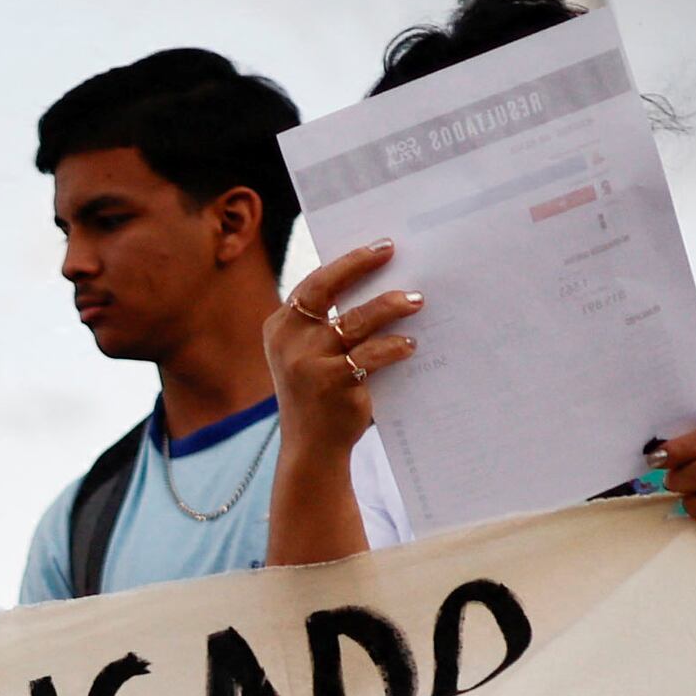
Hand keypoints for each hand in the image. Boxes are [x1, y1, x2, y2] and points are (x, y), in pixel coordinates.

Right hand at [267, 240, 416, 464]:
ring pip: (356, 320)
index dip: (347, 262)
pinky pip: (371, 355)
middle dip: (359, 265)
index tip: (378, 248)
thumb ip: (327, 325)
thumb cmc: (319, 395)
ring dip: (390, 306)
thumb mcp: (309, 355)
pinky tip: (410, 344)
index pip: (314, 283)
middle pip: (328, 289)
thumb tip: (376, 284)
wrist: (312, 448)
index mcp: (280, 327)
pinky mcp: (331, 383)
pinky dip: (394, 347)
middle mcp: (288, 341)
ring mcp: (307, 362)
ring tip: (415, 301)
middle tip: (391, 252)